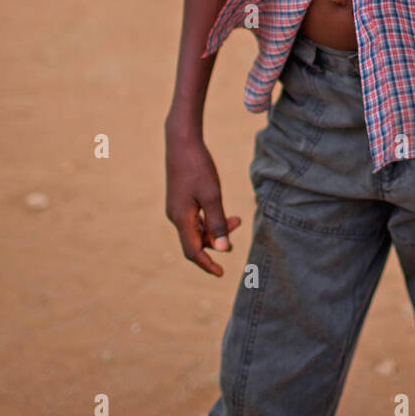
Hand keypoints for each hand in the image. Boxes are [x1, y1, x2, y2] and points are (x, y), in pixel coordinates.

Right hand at [165, 119, 241, 274]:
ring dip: (216, 228)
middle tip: (239, 224)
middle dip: (218, 239)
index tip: (221, 273)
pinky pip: (195, 218)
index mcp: (180, 218)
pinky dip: (210, 219)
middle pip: (197, 240)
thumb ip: (217, 222)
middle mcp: (176, 216)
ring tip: (237, 218)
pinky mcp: (180, 199)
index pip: (193, 251)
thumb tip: (223, 248)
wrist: (181, 141)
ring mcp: (177, 208)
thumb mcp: (212, 195)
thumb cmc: (197, 167)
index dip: (207, 264)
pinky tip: (222, 211)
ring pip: (197, 228)